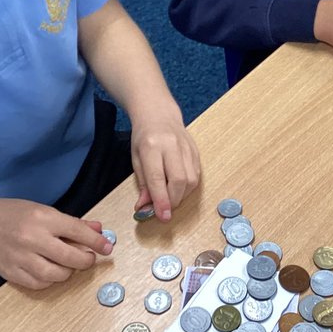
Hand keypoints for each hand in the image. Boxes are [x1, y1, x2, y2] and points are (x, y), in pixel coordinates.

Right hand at [0, 197, 111, 289]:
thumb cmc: (16, 214)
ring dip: (68, 272)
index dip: (96, 242)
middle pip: (69, 257)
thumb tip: (98, 230)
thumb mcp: (45, 211)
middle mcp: (32, 239)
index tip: (107, 247)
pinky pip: (38, 284)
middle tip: (89, 259)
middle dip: (85, 260)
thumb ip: (73, 223)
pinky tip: (50, 271)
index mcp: (43, 219)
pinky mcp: (11, 273)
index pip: (78, 232)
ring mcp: (20, 258)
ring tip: (68, 264)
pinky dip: (49, 281)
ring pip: (55, 275)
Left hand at [129, 107, 200, 222]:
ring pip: (191, 180)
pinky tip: (178, 187)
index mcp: (152, 146)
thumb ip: (143, 184)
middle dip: (173, 201)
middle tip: (166, 210)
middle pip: (179, 180)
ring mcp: (186, 147)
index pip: (158, 178)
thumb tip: (146, 207)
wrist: (159, 114)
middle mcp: (171, 145)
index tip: (163, 216)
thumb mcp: (136, 159)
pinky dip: (188, 187)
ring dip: (182, 195)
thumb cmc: (144, 137)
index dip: (161, 200)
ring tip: (170, 197)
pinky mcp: (196, 150)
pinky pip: (196, 175)